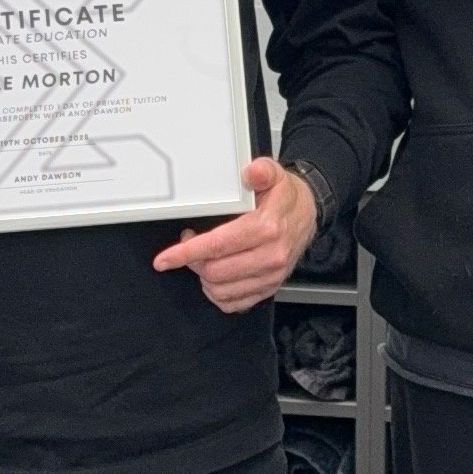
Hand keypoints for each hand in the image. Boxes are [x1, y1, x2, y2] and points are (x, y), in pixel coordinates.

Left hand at [153, 157, 319, 315]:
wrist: (308, 213)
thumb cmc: (285, 197)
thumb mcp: (275, 174)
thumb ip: (262, 170)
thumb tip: (251, 172)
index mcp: (267, 228)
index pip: (218, 245)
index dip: (187, 253)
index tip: (164, 259)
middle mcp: (271, 256)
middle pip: (215, 271)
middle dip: (193, 261)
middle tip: (189, 244)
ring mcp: (271, 276)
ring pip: (221, 290)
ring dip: (203, 277)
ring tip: (203, 258)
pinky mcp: (269, 288)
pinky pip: (234, 303)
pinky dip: (218, 293)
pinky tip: (215, 276)